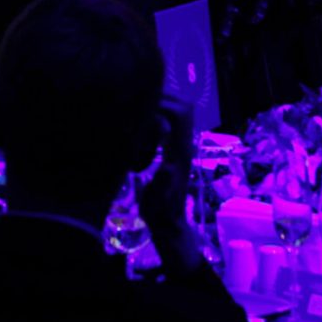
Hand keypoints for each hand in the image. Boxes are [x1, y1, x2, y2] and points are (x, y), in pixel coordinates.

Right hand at [137, 98, 201, 274]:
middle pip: (183, 106)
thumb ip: (160, 186)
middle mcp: (184, 144)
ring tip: (137, 104)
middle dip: (163, 96)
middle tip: (137, 98)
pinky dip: (159, 112)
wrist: (171, 225)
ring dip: (162, 102)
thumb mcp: (156, 203)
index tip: (138, 102)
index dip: (161, 102)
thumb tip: (167, 167)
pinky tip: (140, 118)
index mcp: (179, 153)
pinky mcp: (174, 147)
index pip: (180, 114)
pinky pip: (171, 120)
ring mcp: (180, 145)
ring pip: (179, 111)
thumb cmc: (160, 214)